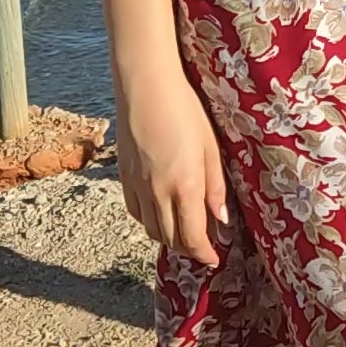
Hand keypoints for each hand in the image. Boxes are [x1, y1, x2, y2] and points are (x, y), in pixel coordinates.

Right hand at [113, 66, 229, 267]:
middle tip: (202, 249)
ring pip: (151, 229)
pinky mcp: (124, 177)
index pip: (193, 236)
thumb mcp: (210, 147)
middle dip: (188, 250)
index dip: (204, 253)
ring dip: (169, 239)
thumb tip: (221, 220)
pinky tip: (160, 215)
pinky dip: (149, 222)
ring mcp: (138, 186)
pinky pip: (136, 212)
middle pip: (171, 238)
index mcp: (185, 186)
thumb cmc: (185, 110)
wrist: (146, 87)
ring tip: (183, 235)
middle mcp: (158, 192)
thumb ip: (215, 187)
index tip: (214, 259)